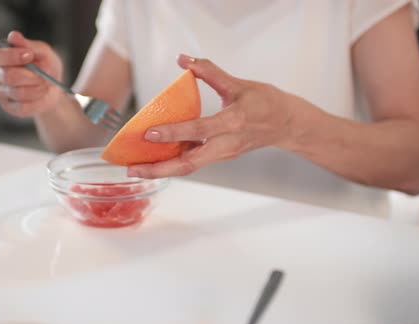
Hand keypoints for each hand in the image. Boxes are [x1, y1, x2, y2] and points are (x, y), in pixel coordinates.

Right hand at [0, 31, 63, 117]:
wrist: (55, 88)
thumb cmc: (45, 66)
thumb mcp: (42, 52)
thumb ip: (28, 45)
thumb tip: (13, 36)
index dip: (9, 56)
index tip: (29, 55)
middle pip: (7, 76)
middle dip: (32, 76)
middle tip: (43, 74)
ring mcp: (0, 91)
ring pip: (18, 92)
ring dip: (38, 88)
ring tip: (45, 84)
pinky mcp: (9, 107)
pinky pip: (23, 107)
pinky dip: (38, 100)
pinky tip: (41, 94)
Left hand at [128, 54, 295, 178]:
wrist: (286, 124)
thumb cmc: (266, 103)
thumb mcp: (239, 84)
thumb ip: (210, 72)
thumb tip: (184, 59)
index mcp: (233, 123)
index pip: (199, 130)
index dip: (174, 133)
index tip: (150, 133)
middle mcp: (226, 144)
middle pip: (188, 164)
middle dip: (159, 169)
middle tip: (132, 169)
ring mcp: (223, 154)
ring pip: (189, 167)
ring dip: (162, 170)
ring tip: (136, 169)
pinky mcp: (220, 156)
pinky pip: (193, 162)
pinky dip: (173, 162)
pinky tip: (155, 158)